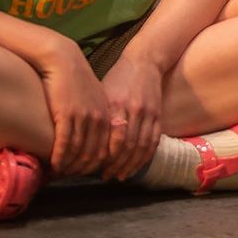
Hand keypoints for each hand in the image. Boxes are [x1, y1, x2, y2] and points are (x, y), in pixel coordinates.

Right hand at [35, 45, 118, 176]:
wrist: (63, 60)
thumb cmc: (74, 80)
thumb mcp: (91, 99)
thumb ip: (94, 116)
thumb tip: (90, 136)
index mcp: (108, 114)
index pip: (109, 148)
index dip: (101, 164)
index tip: (91, 173)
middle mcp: (100, 118)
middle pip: (95, 153)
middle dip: (85, 169)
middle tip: (74, 177)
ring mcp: (84, 117)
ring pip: (80, 151)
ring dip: (71, 166)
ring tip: (62, 174)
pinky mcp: (67, 115)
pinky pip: (65, 144)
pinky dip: (60, 157)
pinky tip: (54, 165)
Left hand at [94, 54, 168, 179]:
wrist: (144, 61)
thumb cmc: (117, 78)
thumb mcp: (103, 93)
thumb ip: (97, 116)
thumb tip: (80, 141)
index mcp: (115, 105)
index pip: (111, 138)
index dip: (102, 157)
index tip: (91, 168)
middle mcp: (133, 110)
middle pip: (126, 145)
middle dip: (115, 164)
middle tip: (105, 176)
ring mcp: (148, 112)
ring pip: (141, 146)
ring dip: (130, 164)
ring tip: (120, 175)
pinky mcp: (158, 114)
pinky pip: (153, 140)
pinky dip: (145, 156)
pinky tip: (136, 165)